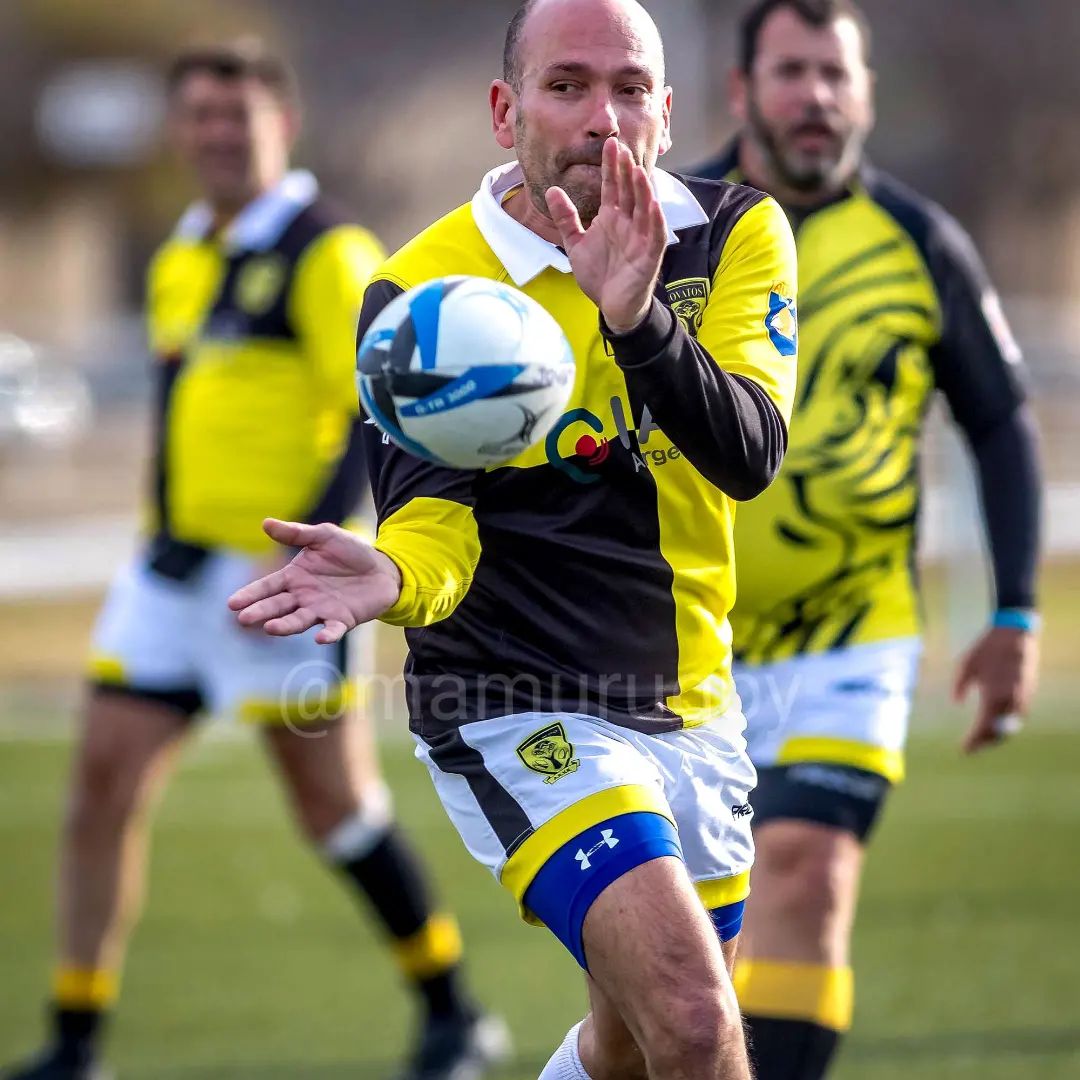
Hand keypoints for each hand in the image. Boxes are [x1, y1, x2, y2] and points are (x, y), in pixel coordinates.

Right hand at [227, 518, 401, 643]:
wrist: (383, 567)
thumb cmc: (350, 551)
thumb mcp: (324, 536)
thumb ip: (296, 533)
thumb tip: (265, 523)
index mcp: (294, 577)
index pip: (267, 587)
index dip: (250, 594)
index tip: (232, 603)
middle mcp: (303, 597)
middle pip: (277, 606)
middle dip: (260, 611)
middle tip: (244, 618)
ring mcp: (321, 610)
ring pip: (298, 620)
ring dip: (285, 626)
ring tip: (270, 628)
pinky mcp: (342, 621)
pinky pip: (332, 630)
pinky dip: (327, 635)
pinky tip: (320, 639)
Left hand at [545, 136, 667, 333]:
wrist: (611, 306)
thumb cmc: (599, 275)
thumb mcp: (575, 243)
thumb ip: (566, 218)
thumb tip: (552, 190)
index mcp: (611, 217)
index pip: (612, 186)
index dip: (611, 166)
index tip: (609, 144)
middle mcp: (628, 223)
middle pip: (628, 192)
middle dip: (625, 171)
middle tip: (621, 148)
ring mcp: (640, 238)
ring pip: (644, 209)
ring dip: (642, 191)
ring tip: (637, 171)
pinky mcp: (649, 257)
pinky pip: (655, 235)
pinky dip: (655, 221)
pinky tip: (653, 205)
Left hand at [953, 626, 1039, 752]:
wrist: (1014, 634)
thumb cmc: (986, 648)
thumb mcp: (965, 665)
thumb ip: (959, 686)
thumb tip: (956, 703)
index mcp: (993, 695)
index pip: (984, 728)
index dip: (974, 741)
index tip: (963, 749)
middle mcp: (1010, 700)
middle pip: (1000, 732)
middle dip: (986, 742)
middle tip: (972, 747)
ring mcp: (1022, 697)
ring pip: (1012, 726)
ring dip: (998, 735)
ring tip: (983, 739)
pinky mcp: (1029, 692)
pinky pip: (1019, 716)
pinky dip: (1008, 724)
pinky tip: (997, 723)